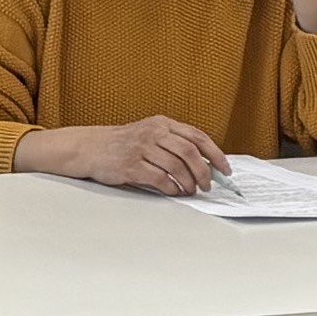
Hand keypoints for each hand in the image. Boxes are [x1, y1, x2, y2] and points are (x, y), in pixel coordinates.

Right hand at [21, 115, 226, 197]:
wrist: (91, 147)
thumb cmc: (124, 144)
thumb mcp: (150, 134)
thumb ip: (174, 144)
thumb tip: (205, 164)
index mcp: (162, 124)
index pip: (197, 137)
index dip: (215, 154)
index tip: (225, 170)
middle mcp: (154, 133)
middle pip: (190, 153)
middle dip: (204, 172)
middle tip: (208, 186)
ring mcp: (141, 148)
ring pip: (176, 167)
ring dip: (188, 183)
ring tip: (190, 191)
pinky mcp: (131, 165)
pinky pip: (159, 179)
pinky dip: (171, 188)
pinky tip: (174, 192)